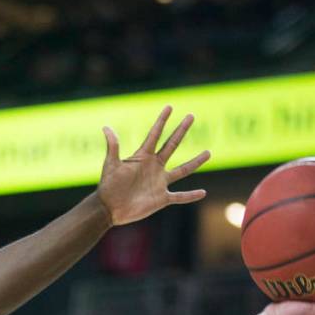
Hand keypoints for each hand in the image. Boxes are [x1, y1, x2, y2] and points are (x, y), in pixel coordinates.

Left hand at [97, 106, 210, 225]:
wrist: (109, 208)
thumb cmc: (108, 185)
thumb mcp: (111, 164)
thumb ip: (113, 146)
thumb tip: (106, 126)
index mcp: (143, 157)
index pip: (155, 134)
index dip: (161, 121)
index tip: (169, 107)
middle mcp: (154, 167)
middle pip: (171, 145)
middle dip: (181, 130)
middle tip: (191, 116)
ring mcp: (159, 182)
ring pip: (182, 170)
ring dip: (195, 162)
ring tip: (208, 152)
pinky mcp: (162, 198)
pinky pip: (180, 196)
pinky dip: (191, 195)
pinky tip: (203, 193)